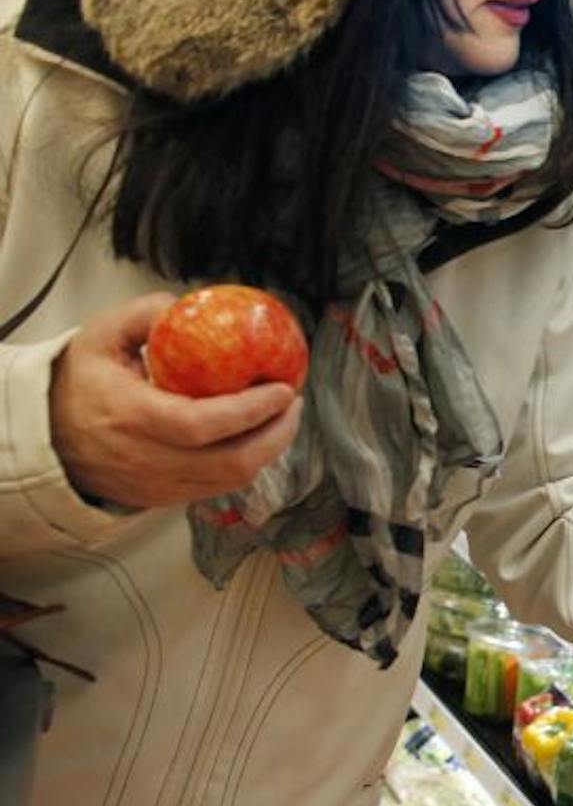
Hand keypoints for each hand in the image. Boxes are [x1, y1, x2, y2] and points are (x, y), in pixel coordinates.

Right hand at [48, 294, 302, 508]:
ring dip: (269, 448)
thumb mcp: (100, 336)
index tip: (282, 389)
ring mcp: (158, 485)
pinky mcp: (166, 498)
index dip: (251, 411)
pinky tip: (256, 436)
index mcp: (130, 417)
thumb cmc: (77, 384)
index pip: (203, 424)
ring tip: (282, 416)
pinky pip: (220, 487)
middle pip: (233, 462)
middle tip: (292, 402)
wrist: (47, 436)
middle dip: (277, 433)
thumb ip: (145, 315)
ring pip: (233, 479)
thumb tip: (188, 306)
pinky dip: (247, 462)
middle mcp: (147, 459)